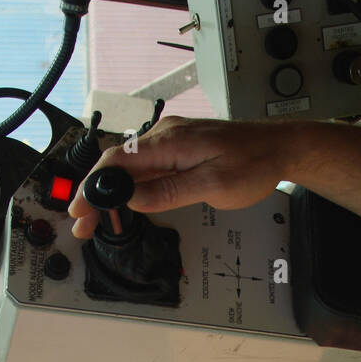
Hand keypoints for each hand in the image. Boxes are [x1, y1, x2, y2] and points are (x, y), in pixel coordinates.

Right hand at [68, 115, 302, 237]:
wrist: (280, 147)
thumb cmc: (254, 164)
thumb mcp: (213, 185)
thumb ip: (170, 192)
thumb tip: (134, 199)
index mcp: (169, 141)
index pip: (116, 162)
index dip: (93, 187)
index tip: (80, 210)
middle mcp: (165, 136)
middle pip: (117, 165)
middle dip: (95, 194)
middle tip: (84, 224)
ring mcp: (171, 142)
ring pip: (129, 168)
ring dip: (110, 193)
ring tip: (98, 220)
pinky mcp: (179, 149)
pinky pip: (145, 167)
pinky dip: (129, 187)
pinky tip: (124, 204)